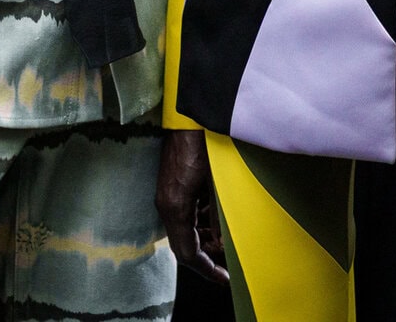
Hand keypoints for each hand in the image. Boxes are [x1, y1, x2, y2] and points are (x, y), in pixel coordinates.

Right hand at [156, 129, 229, 284]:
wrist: (191, 115)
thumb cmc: (205, 146)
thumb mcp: (216, 183)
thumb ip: (218, 215)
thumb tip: (223, 242)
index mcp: (175, 207)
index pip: (187, 253)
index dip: (206, 269)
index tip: (224, 279)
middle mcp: (167, 204)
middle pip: (184, 244)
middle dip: (207, 256)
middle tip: (228, 262)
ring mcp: (168, 194)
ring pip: (185, 230)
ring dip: (204, 239)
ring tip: (226, 242)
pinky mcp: (173, 185)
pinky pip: (185, 214)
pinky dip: (201, 223)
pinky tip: (217, 220)